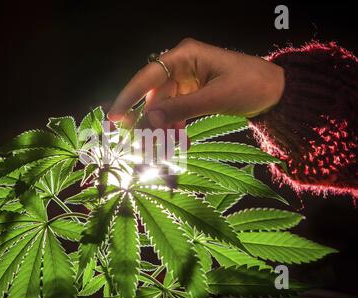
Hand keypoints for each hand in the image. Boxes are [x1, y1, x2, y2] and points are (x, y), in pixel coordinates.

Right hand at [107, 38, 284, 128]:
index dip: (129, 96)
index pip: (148, 75)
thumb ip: (181, 108)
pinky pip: (175, 111)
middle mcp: (182, 65)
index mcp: (186, 56)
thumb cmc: (252, 85)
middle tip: (138, 142)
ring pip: (163, 106)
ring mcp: (187, 80)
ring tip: (157, 148)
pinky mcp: (193, 93)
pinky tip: (175, 141)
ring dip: (160, 127)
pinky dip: (174, 126)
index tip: (114, 116)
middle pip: (154, 94)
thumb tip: (149, 119)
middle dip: (147, 119)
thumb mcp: (216, 97)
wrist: (277, 92)